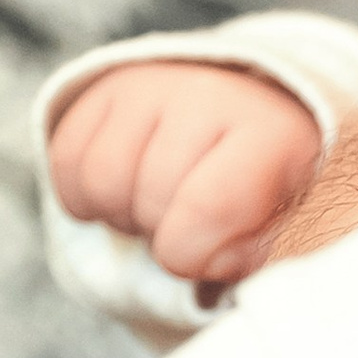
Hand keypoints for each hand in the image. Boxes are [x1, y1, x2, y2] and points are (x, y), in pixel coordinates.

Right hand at [48, 59, 323, 285]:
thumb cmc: (271, 197)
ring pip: (100, 180)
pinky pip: (67, 160)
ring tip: (158, 211)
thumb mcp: (290, 234)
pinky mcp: (105, 87)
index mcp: (273, 133)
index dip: (194, 255)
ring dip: (122, 216)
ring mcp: (152, 84)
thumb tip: (215, 274)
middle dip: (162, 236)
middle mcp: (210, 94)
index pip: (210, 206)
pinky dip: (85, 197)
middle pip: (149, 199)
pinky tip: (126, 194)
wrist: (248, 130)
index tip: (208, 261)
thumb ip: (261, 260)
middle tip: (189, 230)